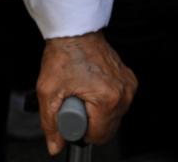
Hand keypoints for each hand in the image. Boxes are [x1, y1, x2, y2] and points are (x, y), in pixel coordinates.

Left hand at [36, 32, 136, 155]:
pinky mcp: (129, 80)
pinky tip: (92, 87)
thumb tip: (55, 146)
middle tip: (74, 101)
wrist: (73, 30)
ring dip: (98, 111)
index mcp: (108, 99)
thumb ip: (50, 122)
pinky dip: (105, 100)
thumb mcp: (48, 90)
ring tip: (82, 92)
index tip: (70, 115)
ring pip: (114, 116)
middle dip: (89, 121)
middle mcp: (124, 94)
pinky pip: (119, 102)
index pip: (98, 135)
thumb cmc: (63, 54)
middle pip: (108, 128)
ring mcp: (129, 86)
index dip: (80, 131)